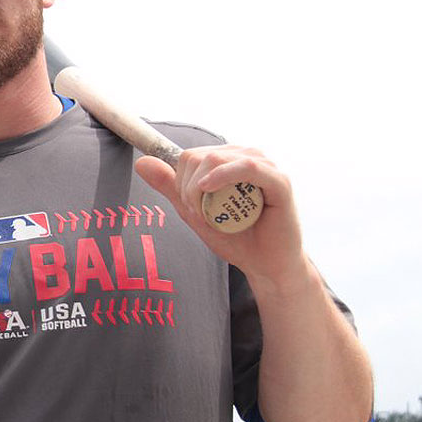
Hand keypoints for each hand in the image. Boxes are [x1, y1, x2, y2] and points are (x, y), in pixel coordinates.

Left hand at [134, 144, 305, 287]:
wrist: (265, 265)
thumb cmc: (235, 238)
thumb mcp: (194, 211)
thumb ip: (170, 186)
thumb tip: (142, 161)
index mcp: (228, 161)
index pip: (190, 157)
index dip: (181, 182)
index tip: (189, 208)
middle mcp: (246, 157)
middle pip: (199, 157)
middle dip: (189, 188)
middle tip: (200, 215)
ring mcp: (265, 166)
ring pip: (217, 160)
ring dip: (202, 190)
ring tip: (210, 215)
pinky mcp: (279, 181)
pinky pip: (247, 166)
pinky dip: (224, 175)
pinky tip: (210, 188)